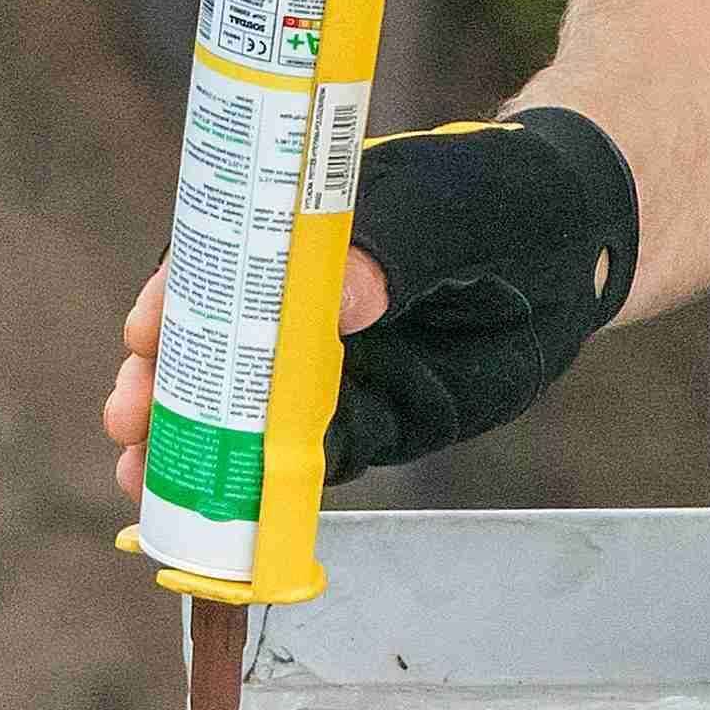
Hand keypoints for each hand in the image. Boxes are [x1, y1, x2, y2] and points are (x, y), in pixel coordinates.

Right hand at [97, 110, 638, 493]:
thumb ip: (401, 246)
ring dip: (193, 445)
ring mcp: (334, 363)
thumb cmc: (510, 196)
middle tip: (129, 418)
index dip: (176, 296)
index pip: (219, 260)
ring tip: (146, 480)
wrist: (580, 244)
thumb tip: (345, 297)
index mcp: (305, 228)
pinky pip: (309, 458)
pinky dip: (263, 487)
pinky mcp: (372, 418)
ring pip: (246, 409)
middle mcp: (305, 298)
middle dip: (162, 382)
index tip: (145, 330)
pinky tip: (222, 513)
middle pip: (213, 343)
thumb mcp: (458, 208)